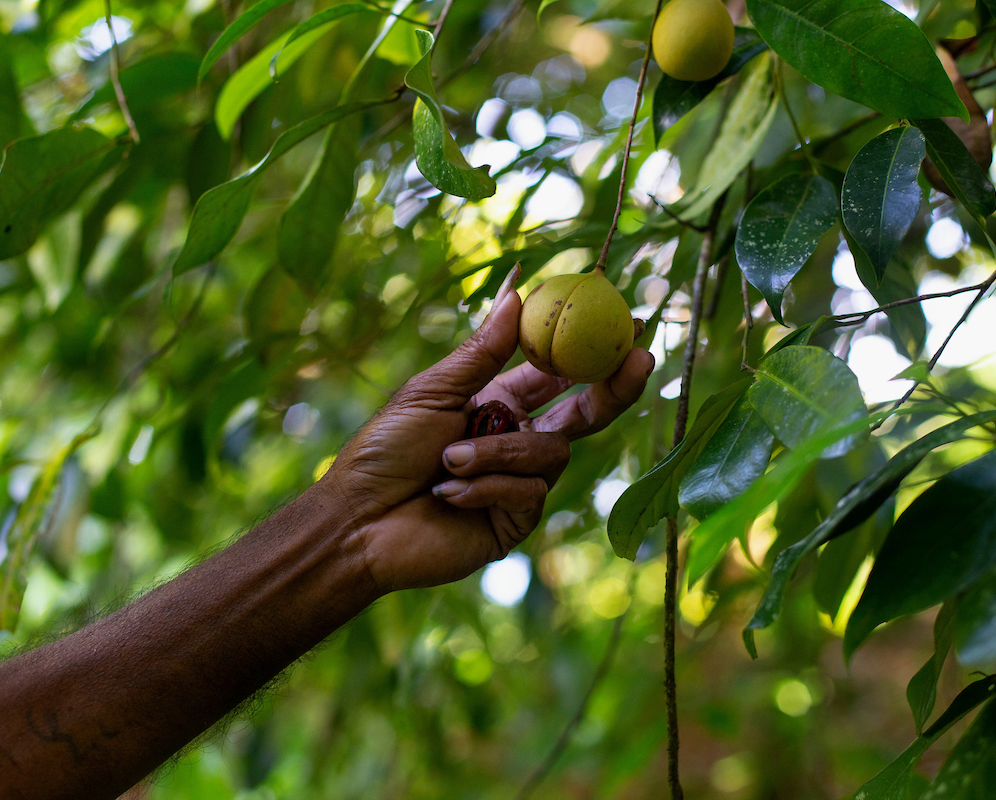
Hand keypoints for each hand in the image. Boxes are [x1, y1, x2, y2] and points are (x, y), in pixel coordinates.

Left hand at [326, 267, 654, 591]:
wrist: (356, 520)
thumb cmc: (383, 451)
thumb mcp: (431, 391)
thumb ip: (481, 350)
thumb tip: (519, 292)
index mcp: (499, 404)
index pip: (559, 375)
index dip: (594, 352)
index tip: (629, 324)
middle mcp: (517, 441)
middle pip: (585, 415)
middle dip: (614, 388)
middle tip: (638, 361)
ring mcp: (520, 484)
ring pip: (550, 455)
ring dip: (497, 453)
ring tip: (448, 461)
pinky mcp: (515, 522)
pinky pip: (529, 493)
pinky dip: (486, 487)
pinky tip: (447, 494)